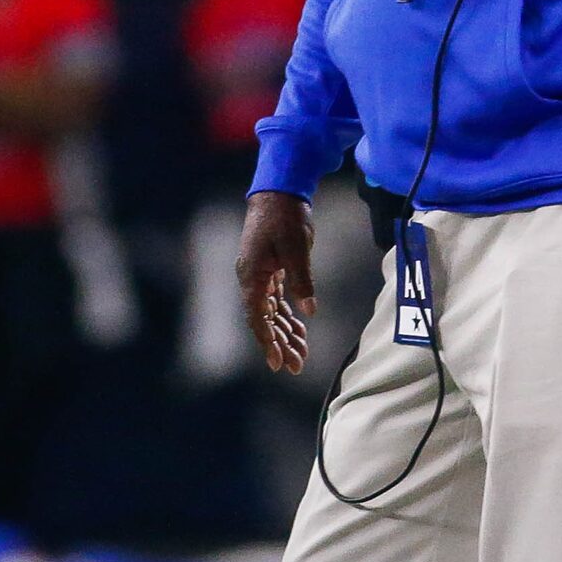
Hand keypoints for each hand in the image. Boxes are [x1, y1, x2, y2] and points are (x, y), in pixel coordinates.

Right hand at [236, 192, 314, 373]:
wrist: (278, 194)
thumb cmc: (285, 218)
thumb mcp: (296, 250)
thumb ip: (302, 281)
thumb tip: (309, 311)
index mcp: (252, 276)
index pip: (257, 318)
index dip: (267, 342)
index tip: (276, 362)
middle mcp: (252, 280)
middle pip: (265, 321)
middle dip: (280, 345)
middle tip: (295, 367)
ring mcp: (260, 277)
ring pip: (272, 313)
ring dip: (286, 334)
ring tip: (301, 355)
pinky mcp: (271, 272)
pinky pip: (278, 301)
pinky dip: (289, 317)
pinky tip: (301, 331)